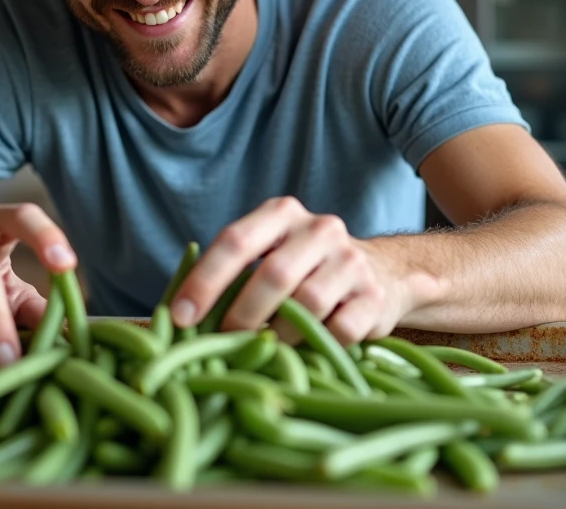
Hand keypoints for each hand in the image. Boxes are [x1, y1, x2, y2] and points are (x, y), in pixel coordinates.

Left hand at [170, 196, 407, 344]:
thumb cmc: (305, 269)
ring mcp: (352, 262)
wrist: (384, 274)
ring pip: (307, 305)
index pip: (236, 241)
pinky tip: (303, 350)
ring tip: (264, 348)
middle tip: (221, 342)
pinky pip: (338, 330)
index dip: (204, 280)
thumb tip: (180, 318)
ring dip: (278, 335)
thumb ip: (233, 274)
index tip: (180, 317)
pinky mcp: (374, 297)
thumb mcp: (270, 254)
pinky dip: (314, 346)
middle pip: (273, 274)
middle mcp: (320, 229)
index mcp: (283, 214)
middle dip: (241, 314)